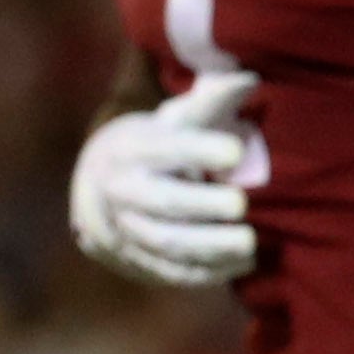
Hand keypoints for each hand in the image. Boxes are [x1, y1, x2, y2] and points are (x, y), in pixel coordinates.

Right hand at [69, 71, 260, 286]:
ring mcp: (128, 228)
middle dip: (202, 206)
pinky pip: (173, 272)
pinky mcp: (140, 260)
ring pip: (167, 243)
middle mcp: (125, 189)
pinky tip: (242, 264)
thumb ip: (210, 102)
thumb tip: (250, 79)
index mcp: (135, 148)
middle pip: (163, 202)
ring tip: (249, 243)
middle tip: (240, 205)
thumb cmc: (156, 146)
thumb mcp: (175, 120)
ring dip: (210, 247)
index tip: (235, 152)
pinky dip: (209, 273)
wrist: (103, 186)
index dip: (200, 150)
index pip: (167, 149)